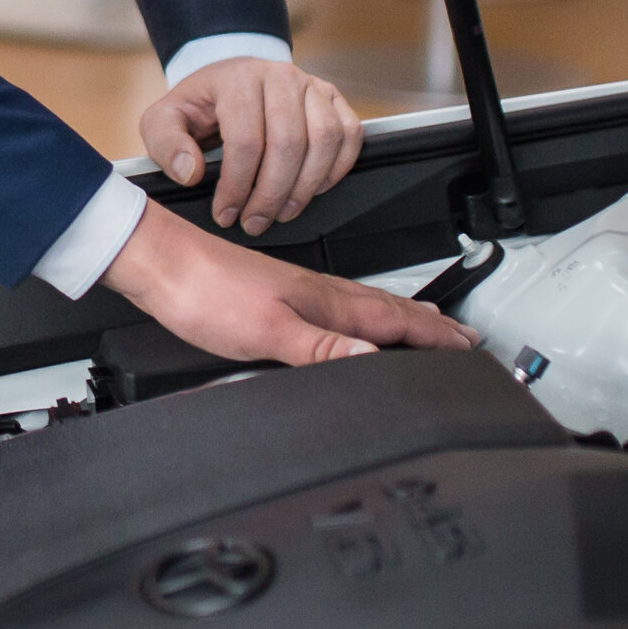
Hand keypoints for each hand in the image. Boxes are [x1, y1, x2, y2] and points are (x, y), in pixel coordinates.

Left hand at [100, 201, 474, 366]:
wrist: (161, 265)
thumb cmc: (203, 292)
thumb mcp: (265, 332)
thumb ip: (319, 350)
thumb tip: (370, 363)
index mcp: (323, 301)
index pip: (392, 320)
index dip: (432, 335)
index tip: (466, 344)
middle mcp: (317, 293)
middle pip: (387, 309)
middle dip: (428, 323)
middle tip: (460, 334)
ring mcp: (298, 292)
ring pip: (364, 305)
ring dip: (399, 317)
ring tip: (422, 325)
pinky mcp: (278, 295)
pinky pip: (338, 307)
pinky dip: (361, 317)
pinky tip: (349, 323)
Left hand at [141, 56, 362, 234]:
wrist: (228, 78)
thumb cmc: (199, 105)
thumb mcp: (164, 119)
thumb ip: (166, 144)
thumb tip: (191, 172)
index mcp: (239, 79)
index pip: (246, 141)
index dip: (237, 186)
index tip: (225, 214)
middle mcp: (280, 76)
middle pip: (288, 144)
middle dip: (271, 194)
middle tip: (254, 222)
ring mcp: (312, 85)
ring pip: (324, 140)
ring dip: (306, 186)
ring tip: (282, 212)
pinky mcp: (333, 98)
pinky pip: (349, 134)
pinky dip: (336, 168)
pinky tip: (313, 190)